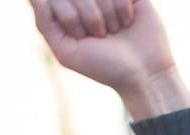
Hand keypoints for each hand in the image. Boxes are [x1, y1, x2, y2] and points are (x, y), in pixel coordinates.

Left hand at [31, 0, 189, 119]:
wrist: (143, 73)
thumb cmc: (103, 66)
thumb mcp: (66, 52)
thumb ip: (45, 23)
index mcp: (67, 14)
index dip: (69, 16)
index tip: (81, 36)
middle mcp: (86, 2)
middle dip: (89, 16)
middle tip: (100, 36)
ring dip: (107, 15)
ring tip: (115, 31)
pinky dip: (122, 8)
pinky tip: (128, 22)